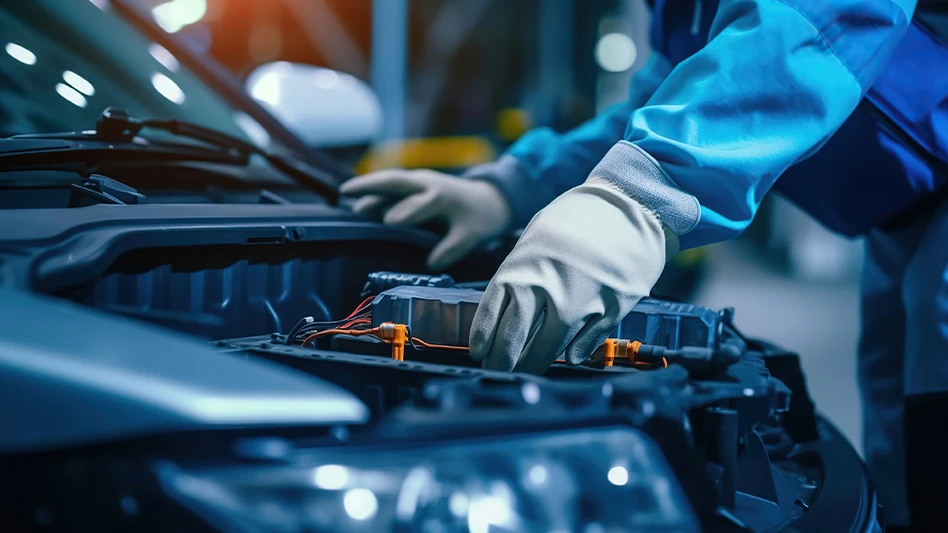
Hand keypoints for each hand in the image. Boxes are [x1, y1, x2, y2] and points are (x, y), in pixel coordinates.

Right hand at [340, 169, 512, 269]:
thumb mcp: (471, 236)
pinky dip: (375, 188)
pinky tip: (359, 197)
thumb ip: (452, 249)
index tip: (389, 222)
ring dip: (369, 185)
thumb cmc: (478, 219)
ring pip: (390, 180)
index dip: (406, 212)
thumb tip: (431, 264)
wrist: (489, 198)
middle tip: (346, 191)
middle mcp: (427, 183)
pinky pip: (392, 184)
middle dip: (372, 185)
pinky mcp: (415, 183)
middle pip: (396, 181)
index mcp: (442, 197)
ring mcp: (420, 180)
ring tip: (345, 194)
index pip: (420, 203)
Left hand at [469, 177, 674, 373]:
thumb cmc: (578, 219)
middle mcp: (547, 287)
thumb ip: (522, 271)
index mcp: (522, 267)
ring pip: (549, 346)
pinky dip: (577, 352)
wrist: (630, 204)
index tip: (479, 353)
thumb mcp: (537, 237)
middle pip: (514, 338)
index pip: (491, 313)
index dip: (483, 338)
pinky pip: (588, 342)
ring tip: (526, 370)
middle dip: (502, 361)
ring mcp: (580, 301)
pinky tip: (569, 358)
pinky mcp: (611, 309)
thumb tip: (507, 305)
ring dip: (534, 363)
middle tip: (497, 371)